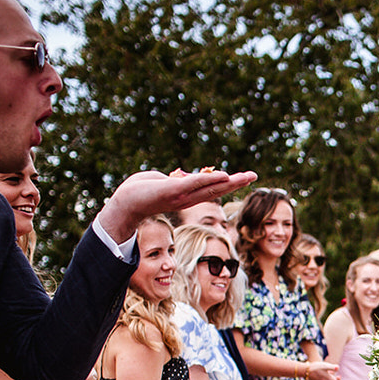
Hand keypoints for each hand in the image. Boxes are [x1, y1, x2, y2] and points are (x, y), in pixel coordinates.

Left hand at [97, 169, 258, 241]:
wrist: (124, 203)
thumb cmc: (138, 191)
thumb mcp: (159, 181)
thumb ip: (172, 178)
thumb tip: (177, 176)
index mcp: (186, 196)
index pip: (211, 188)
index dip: (227, 183)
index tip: (243, 178)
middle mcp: (188, 198)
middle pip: (217, 189)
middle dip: (237, 183)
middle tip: (254, 176)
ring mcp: (182, 196)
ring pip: (211, 187)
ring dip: (230, 181)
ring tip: (247, 176)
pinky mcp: (174, 190)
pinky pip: (195, 184)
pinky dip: (211, 180)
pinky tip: (224, 176)